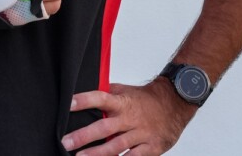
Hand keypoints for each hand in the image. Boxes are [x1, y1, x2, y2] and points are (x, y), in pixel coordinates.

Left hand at [61, 80, 195, 154]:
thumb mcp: (127, 91)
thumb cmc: (147, 99)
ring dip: (97, 153)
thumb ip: (108, 94)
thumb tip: (87, 92)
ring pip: (116, 145)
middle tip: (66, 142)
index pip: (101, 98)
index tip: (69, 104)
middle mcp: (130, 118)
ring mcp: (141, 134)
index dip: (84, 100)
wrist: (176, 103)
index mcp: (123, 102)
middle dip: (84, 136)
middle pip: (104, 127)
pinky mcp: (151, 147)